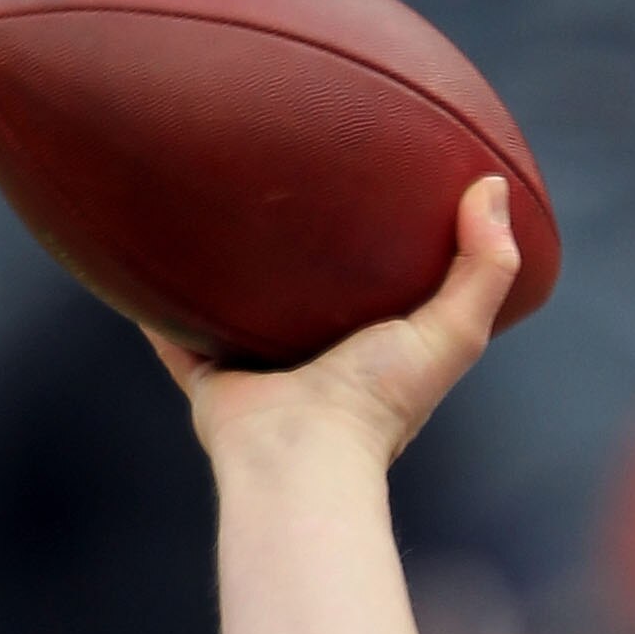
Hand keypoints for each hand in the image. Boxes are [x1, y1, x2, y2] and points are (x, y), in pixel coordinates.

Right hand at [147, 174, 521, 468]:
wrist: (300, 447)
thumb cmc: (380, 396)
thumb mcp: (452, 330)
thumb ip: (484, 266)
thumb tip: (490, 185)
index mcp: (376, 349)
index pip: (383, 289)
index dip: (386, 245)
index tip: (380, 190)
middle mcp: (318, 356)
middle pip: (306, 294)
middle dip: (300, 251)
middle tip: (289, 187)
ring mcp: (260, 365)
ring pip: (240, 306)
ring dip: (230, 270)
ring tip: (216, 206)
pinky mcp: (209, 371)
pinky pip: (176, 330)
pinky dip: (159, 301)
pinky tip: (144, 255)